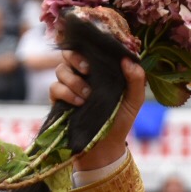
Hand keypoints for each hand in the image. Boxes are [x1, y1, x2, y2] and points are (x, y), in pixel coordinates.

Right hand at [50, 50, 147, 171]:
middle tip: (87, 70)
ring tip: (88, 96)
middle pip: (69, 53)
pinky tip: (79, 103)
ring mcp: (69, 86)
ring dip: (74, 80)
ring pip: (61, 70)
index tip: (97, 53)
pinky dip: (66, 93)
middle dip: (76, 57)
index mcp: (99, 70)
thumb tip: (128, 59)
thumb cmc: (121, 120)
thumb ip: (136, 79)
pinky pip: (54, 87)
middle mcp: (82, 74)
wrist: (106, 145)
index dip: (89, 46)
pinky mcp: (58, 99)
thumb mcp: (134, 100)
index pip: (89, 49)